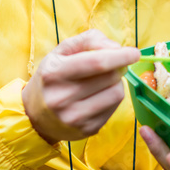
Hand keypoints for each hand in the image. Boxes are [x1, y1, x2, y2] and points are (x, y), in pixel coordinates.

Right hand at [22, 29, 139, 143]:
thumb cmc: (52, 77)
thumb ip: (89, 40)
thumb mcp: (61, 52)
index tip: (134, 53)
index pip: (96, 63)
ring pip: (116, 94)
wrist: (34, 115)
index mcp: (54, 73)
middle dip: (118, 67)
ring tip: (103, 81)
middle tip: (112, 66)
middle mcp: (62, 97)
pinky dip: (112, 98)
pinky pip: (114, 108)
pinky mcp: (86, 130)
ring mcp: (74, 117)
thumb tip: (117, 48)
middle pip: (110, 77)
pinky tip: (99, 96)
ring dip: (116, 83)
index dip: (120, 56)